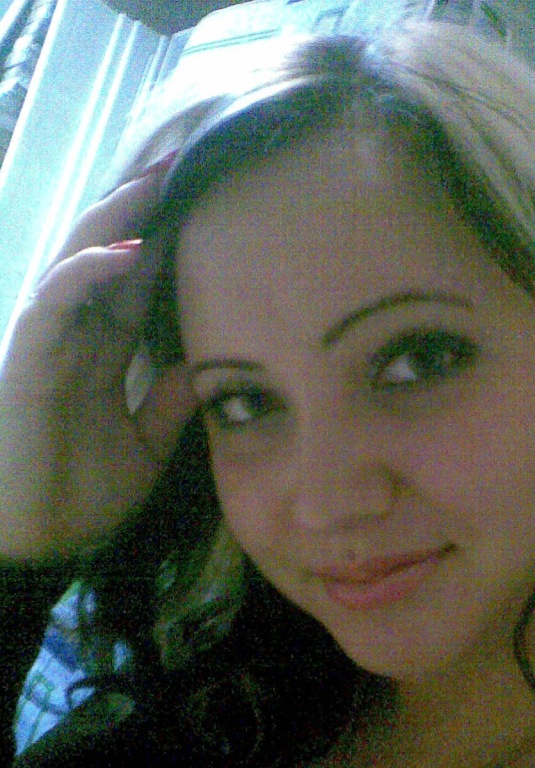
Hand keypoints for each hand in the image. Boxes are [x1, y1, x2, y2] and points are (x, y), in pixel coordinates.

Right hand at [0, 159, 195, 560]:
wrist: (32, 542)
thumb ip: (171, 403)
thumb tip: (208, 366)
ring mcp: (48, 340)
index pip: (139, 283)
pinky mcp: (27, 356)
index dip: (170, 242)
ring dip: (117, 218)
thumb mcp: (145, 445)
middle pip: (111, 255)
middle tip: (187, 163)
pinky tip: (126, 251)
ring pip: (79, 260)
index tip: (211, 205)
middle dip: (145, 209)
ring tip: (159, 178)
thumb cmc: (78, 495)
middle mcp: (75, 334)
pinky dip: (88, 272)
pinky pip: (55, 300)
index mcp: (102, 352)